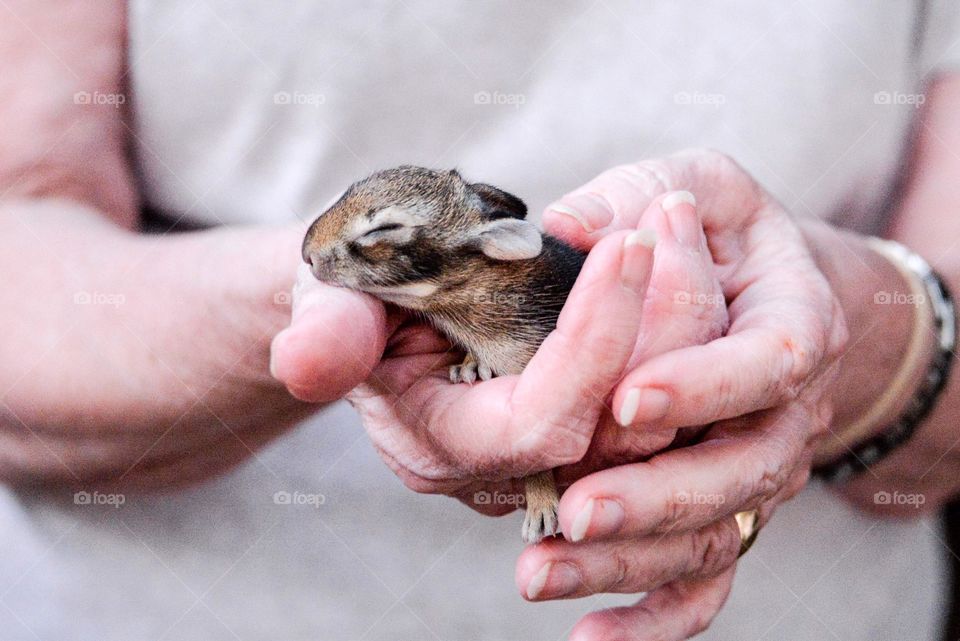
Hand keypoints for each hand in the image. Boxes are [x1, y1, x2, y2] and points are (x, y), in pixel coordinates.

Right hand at [277, 227, 655, 506]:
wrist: (369, 311)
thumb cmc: (348, 298)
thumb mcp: (327, 301)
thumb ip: (326, 334)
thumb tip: (307, 359)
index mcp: (442, 448)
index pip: (544, 422)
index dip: (593, 342)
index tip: (626, 244)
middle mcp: (506, 469)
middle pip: (620, 430)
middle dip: (661, 324)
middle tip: (671, 223)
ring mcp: (551, 450)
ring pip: (655, 414)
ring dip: (682, 319)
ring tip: (677, 224)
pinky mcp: (582, 419)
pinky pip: (654, 391)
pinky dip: (673, 324)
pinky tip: (673, 254)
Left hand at [514, 149, 847, 640]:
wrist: (761, 291)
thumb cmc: (715, 233)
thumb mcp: (686, 185)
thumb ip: (630, 197)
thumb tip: (556, 229)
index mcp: (792, 321)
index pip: (767, 363)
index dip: (703, 383)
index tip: (629, 397)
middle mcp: (785, 413)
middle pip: (740, 474)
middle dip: (655, 493)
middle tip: (576, 506)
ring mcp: (753, 474)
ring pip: (710, 540)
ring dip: (628, 562)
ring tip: (541, 571)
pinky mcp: (719, 514)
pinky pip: (702, 584)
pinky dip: (654, 619)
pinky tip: (590, 638)